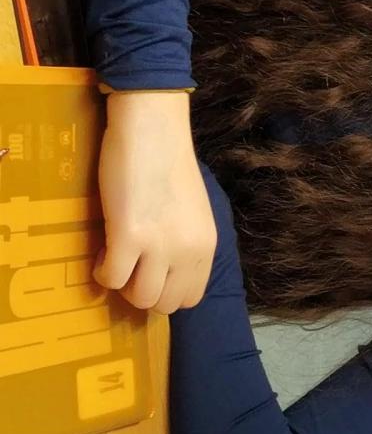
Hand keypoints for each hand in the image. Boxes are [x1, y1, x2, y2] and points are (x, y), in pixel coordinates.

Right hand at [94, 91, 216, 313]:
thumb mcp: (193, 212)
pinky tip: (103, 251)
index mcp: (207, 245)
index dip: (165, 290)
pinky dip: (102, 272)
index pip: (191, 296)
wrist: (154, 130)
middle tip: (129, 267)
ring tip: (117, 257)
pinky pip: (112, 278)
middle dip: (142, 291)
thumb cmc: (170, 164)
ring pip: (139, 298)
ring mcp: (161, 245)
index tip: (150, 273)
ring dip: (122, 284)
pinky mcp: (129, 236)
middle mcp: (189, 250)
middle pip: (165, 304)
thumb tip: (166, 271)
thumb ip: (186, 242)